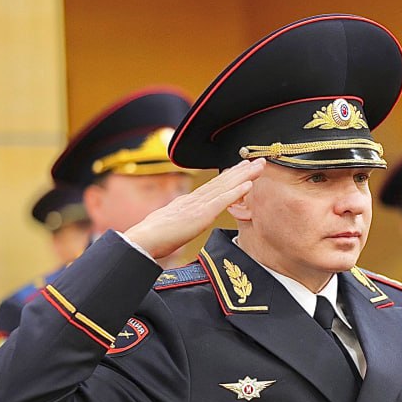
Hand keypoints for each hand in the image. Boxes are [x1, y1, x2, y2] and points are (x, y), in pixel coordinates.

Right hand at [125, 159, 263, 259]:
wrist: (142, 240)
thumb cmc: (153, 238)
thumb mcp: (170, 224)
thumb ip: (180, 219)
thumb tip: (184, 219)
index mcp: (187, 202)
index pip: (213, 187)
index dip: (229, 177)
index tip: (241, 169)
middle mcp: (194, 199)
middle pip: (222, 182)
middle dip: (241, 171)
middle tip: (258, 161)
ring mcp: (198, 205)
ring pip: (225, 186)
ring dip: (244, 175)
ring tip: (258, 166)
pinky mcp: (201, 214)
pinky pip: (222, 200)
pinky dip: (236, 191)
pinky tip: (249, 184)